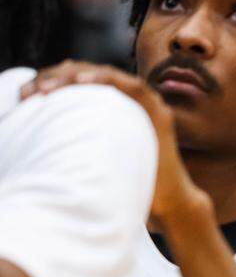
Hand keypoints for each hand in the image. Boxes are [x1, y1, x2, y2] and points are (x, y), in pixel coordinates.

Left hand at [20, 61, 208, 224]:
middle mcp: (130, 102)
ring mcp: (147, 105)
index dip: (51, 82)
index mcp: (113, 108)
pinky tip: (83, 81)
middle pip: (90, 75)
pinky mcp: (158, 112)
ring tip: (51, 85)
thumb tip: (42, 130)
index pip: (80, 83)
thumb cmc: (129, 183)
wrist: (168, 201)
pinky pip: (133, 86)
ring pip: (109, 76)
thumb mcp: (96, 155)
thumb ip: (79, 137)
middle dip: (59, 77)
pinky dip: (108, 80)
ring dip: (77, 75)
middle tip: (34, 89)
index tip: (27, 95)